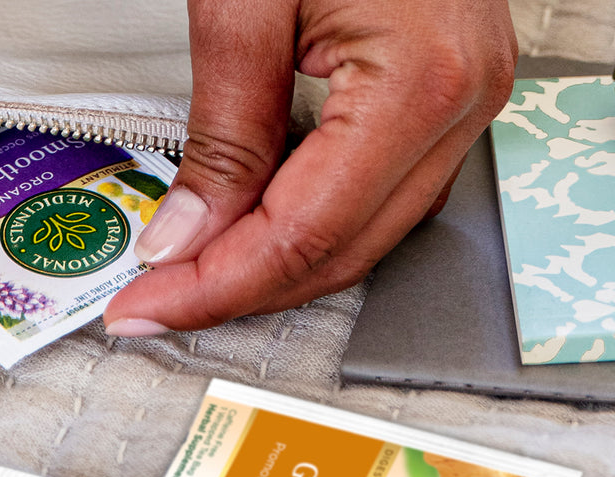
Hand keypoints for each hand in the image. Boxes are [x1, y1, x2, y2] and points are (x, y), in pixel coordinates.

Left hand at [103, 0, 517, 335]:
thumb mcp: (247, 0)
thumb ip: (223, 132)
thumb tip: (188, 235)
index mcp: (421, 80)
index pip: (308, 231)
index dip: (219, 285)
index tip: (147, 308)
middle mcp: (463, 104)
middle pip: (344, 250)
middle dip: (242, 288)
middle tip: (159, 302)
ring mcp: (466, 103)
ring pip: (366, 233)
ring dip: (277, 261)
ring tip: (196, 267)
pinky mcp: (448, 95)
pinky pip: (379, 191)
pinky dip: (310, 218)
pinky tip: (255, 219)